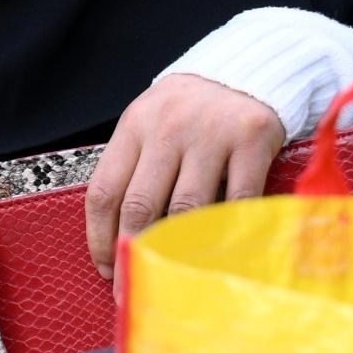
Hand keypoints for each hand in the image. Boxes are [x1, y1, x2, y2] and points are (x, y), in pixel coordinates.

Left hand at [83, 72, 287, 282]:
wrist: (245, 70)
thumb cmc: (189, 110)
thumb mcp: (150, 123)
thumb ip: (134, 168)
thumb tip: (118, 238)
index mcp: (134, 125)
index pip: (105, 191)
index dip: (101, 238)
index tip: (107, 268)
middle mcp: (168, 128)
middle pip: (140, 204)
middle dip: (134, 251)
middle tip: (137, 282)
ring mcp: (211, 134)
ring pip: (186, 207)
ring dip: (177, 248)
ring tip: (174, 274)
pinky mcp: (251, 139)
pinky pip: (237, 198)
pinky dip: (228, 230)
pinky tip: (220, 252)